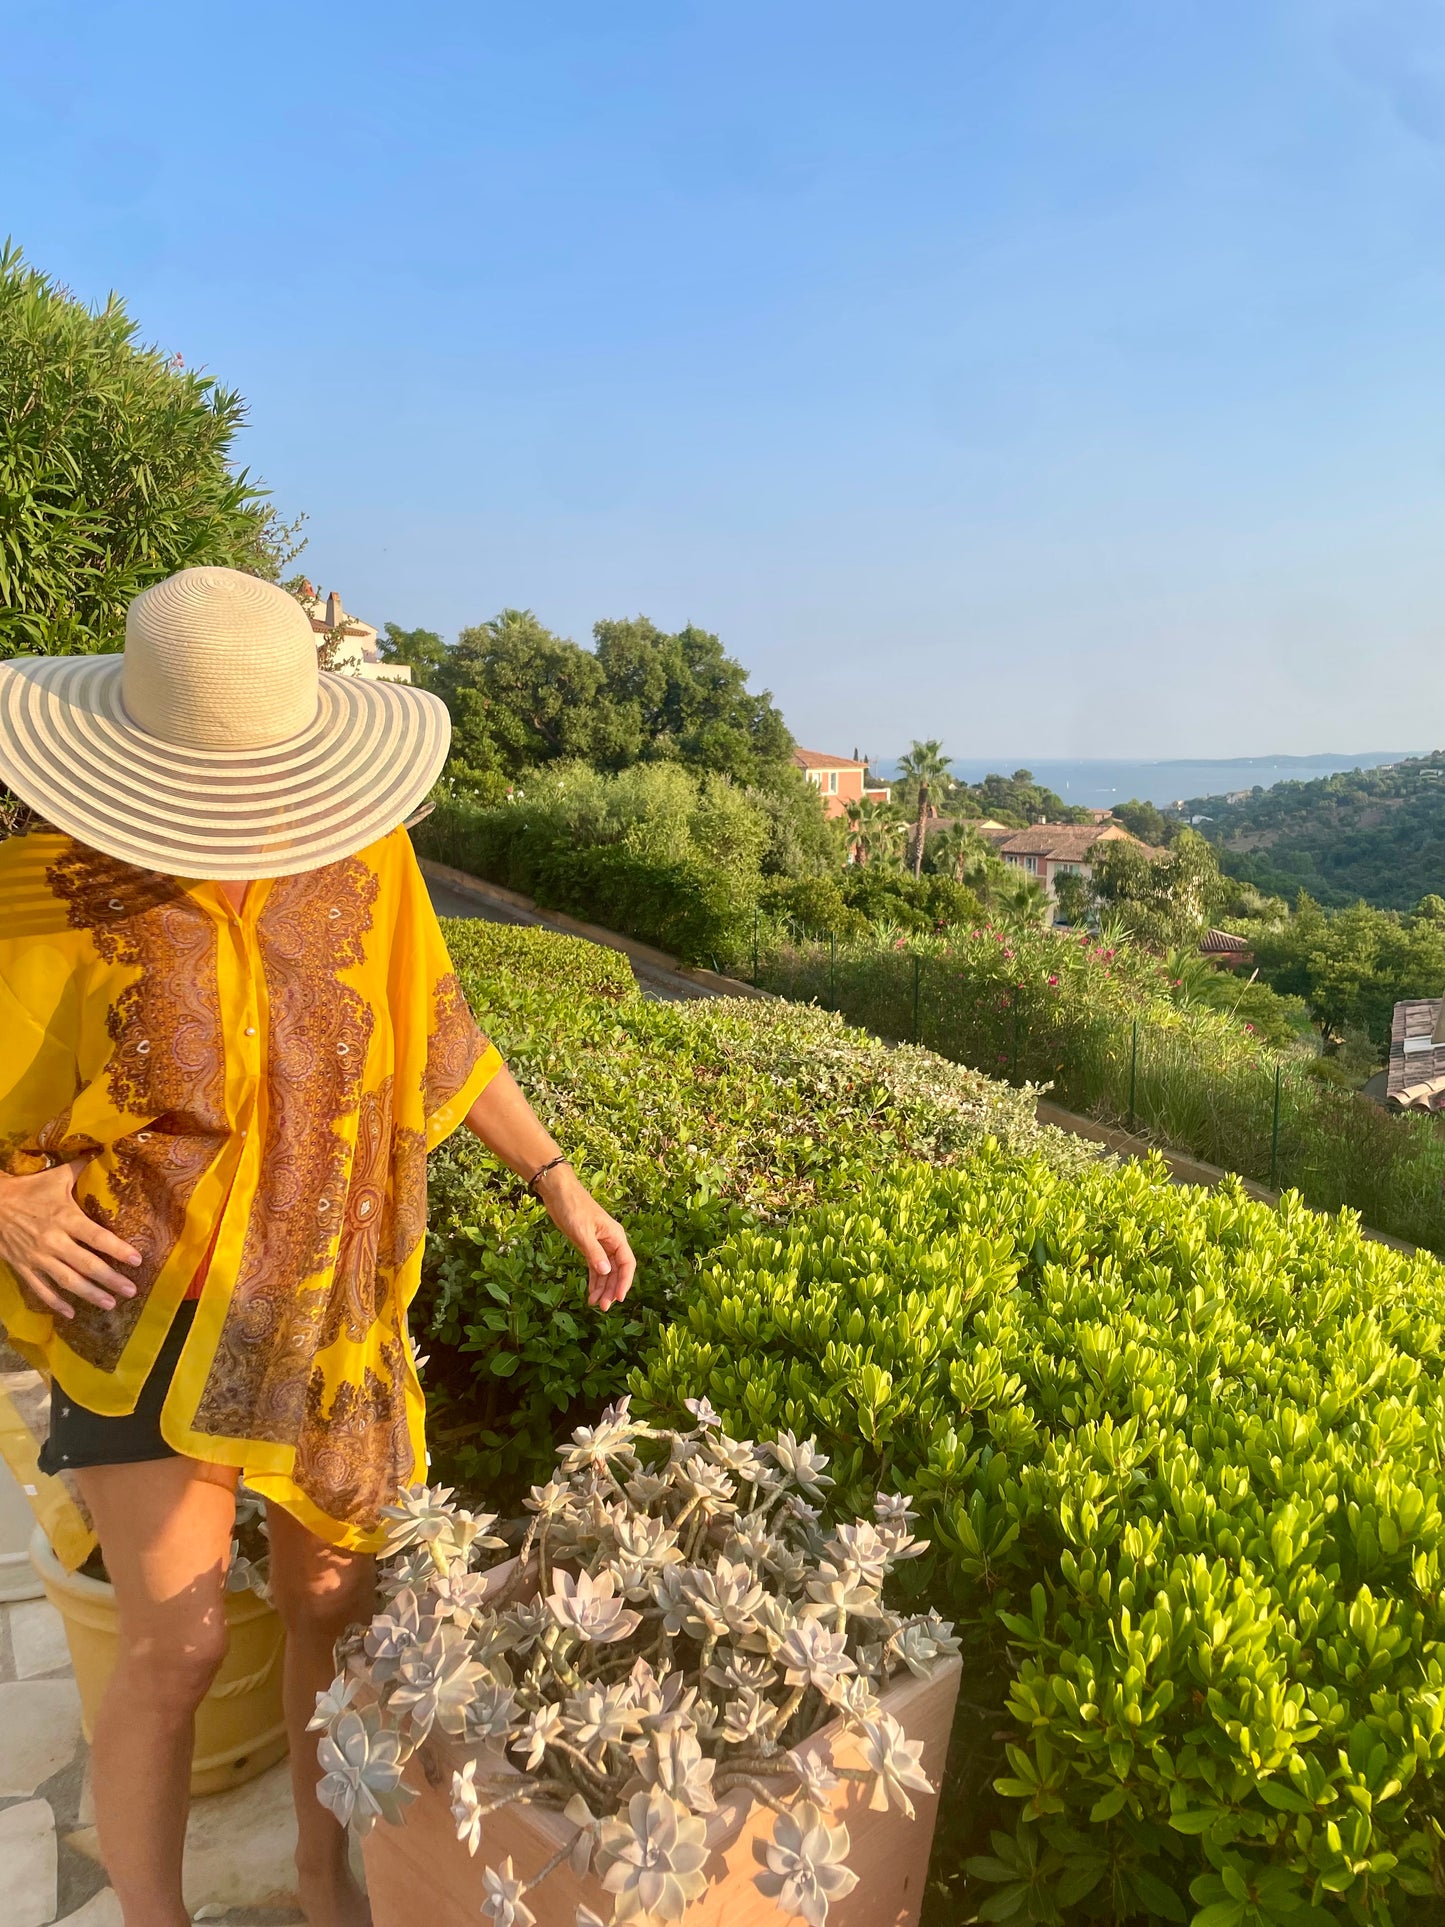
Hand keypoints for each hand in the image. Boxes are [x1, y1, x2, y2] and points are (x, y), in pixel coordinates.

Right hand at [0, 1158, 141, 1320]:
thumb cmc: (31, 1188)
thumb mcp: (57, 1176)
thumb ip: (84, 1166)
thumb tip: (107, 1148)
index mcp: (65, 1217)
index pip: (97, 1237)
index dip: (118, 1250)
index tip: (137, 1261)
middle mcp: (53, 1240)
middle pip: (86, 1264)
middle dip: (111, 1279)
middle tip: (131, 1291)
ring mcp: (37, 1257)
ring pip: (67, 1281)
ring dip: (90, 1294)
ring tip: (110, 1304)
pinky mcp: (23, 1267)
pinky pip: (41, 1289)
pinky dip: (56, 1303)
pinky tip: (72, 1313)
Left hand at [534, 1166, 635, 1310]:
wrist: (559, 1193)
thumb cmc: (573, 1208)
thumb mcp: (582, 1232)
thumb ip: (594, 1252)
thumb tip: (605, 1272)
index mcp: (616, 1236)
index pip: (627, 1263)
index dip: (625, 1282)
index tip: (619, 1298)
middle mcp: (612, 1242)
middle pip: (617, 1270)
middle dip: (612, 1289)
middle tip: (604, 1307)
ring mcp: (601, 1244)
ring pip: (606, 1271)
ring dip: (603, 1288)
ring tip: (596, 1305)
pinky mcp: (589, 1246)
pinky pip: (596, 1267)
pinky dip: (594, 1280)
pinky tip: (590, 1294)